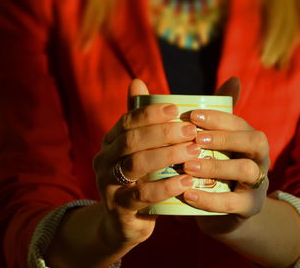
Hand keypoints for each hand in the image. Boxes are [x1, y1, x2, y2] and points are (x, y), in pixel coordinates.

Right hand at [93, 79, 198, 248]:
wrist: (124, 222)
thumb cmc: (142, 179)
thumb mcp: (144, 152)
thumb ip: (146, 120)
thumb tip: (138, 79)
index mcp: (112, 141)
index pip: (128, 120)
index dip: (151, 113)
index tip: (177, 109)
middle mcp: (105, 159)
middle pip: (131, 140)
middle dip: (162, 133)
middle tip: (191, 131)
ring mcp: (108, 184)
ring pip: (134, 164)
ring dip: (166, 155)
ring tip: (194, 152)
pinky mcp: (118, 208)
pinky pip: (141, 195)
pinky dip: (165, 187)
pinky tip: (186, 181)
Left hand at [182, 78, 269, 235]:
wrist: (222, 208)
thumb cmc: (216, 168)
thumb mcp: (213, 143)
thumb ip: (214, 115)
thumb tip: (230, 78)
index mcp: (249, 138)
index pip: (241, 122)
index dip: (219, 117)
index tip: (192, 115)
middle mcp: (259, 157)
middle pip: (255, 141)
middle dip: (225, 137)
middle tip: (195, 138)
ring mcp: (257, 183)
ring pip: (247, 170)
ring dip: (217, 166)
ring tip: (187, 166)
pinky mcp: (250, 207)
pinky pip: (234, 202)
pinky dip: (210, 199)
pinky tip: (187, 194)